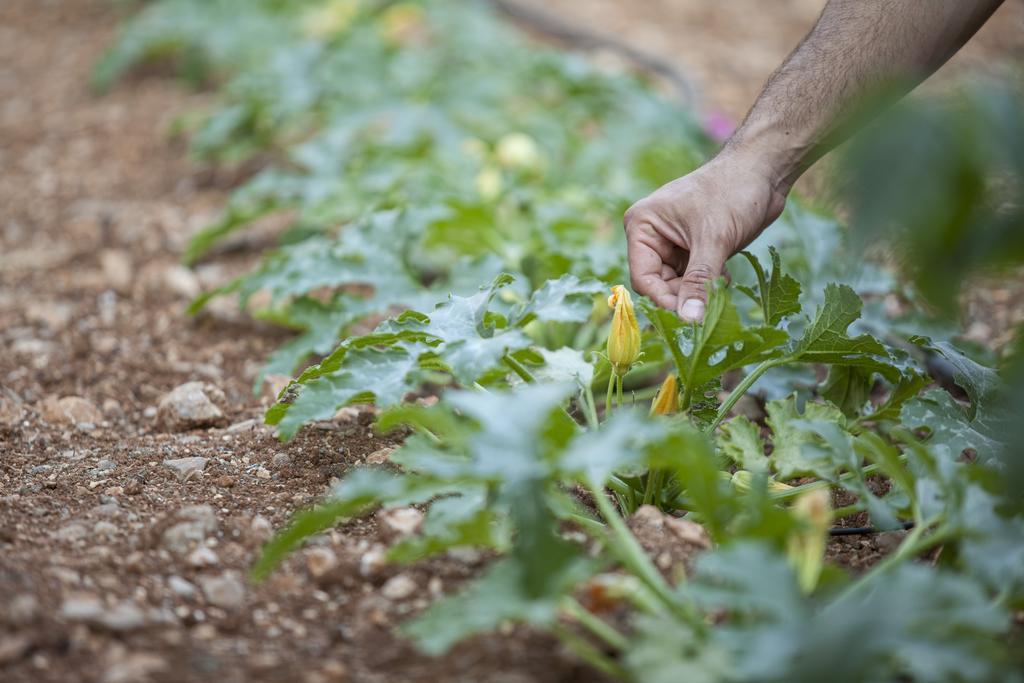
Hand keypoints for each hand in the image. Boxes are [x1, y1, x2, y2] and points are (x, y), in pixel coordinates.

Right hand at [624, 152, 788, 320]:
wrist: (763, 170)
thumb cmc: (732, 192)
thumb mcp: (714, 240)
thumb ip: (699, 282)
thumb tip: (689, 320)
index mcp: (643, 226)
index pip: (643, 278)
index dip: (664, 299)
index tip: (690, 316)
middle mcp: (652, 236)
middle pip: (659, 284)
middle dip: (685, 294)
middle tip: (712, 300)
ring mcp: (673, 242)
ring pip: (678, 284)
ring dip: (699, 290)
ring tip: (722, 280)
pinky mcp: (693, 247)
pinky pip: (693, 278)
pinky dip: (708, 283)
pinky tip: (726, 274)